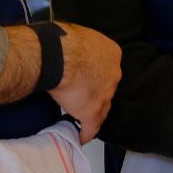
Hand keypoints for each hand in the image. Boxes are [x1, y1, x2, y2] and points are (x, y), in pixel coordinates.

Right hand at [49, 23, 121, 142]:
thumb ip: (80, 45)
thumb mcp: (78, 36)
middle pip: (107, 87)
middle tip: (82, 94)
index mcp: (112, 53)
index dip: (97, 73)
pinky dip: (86, 133)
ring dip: (92, 113)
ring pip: (102, 108)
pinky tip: (81, 137)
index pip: (108, 67)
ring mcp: (105, 95)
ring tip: (82, 117)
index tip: (89, 77)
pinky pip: (91, 127)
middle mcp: (114, 74)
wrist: (59, 56)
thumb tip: (68, 47)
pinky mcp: (92, 112)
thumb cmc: (63, 40)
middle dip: (96, 91)